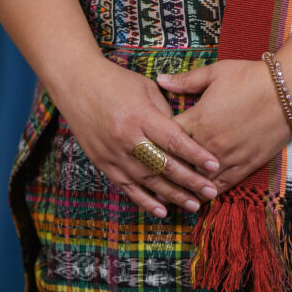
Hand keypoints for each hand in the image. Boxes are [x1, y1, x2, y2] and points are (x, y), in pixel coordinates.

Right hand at [52, 55, 219, 217]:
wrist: (77, 82)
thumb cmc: (116, 80)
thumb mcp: (146, 88)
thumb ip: (165, 114)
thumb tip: (182, 137)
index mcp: (140, 115)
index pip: (173, 140)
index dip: (195, 155)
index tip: (215, 165)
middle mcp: (127, 137)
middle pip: (164, 165)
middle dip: (190, 181)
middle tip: (212, 192)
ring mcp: (113, 153)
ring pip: (148, 181)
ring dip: (173, 195)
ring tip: (194, 205)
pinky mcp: (103, 163)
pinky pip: (127, 187)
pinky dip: (145, 201)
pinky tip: (162, 210)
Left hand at [158, 59, 291, 193]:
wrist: (285, 90)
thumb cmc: (248, 76)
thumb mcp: (215, 73)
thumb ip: (186, 80)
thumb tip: (161, 80)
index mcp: (198, 119)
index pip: (168, 138)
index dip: (155, 143)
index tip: (146, 147)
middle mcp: (210, 143)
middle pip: (180, 164)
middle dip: (165, 171)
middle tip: (150, 180)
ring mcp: (228, 157)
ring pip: (200, 181)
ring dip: (186, 189)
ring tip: (171, 198)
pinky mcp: (246, 166)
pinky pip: (223, 185)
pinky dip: (209, 193)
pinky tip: (201, 198)